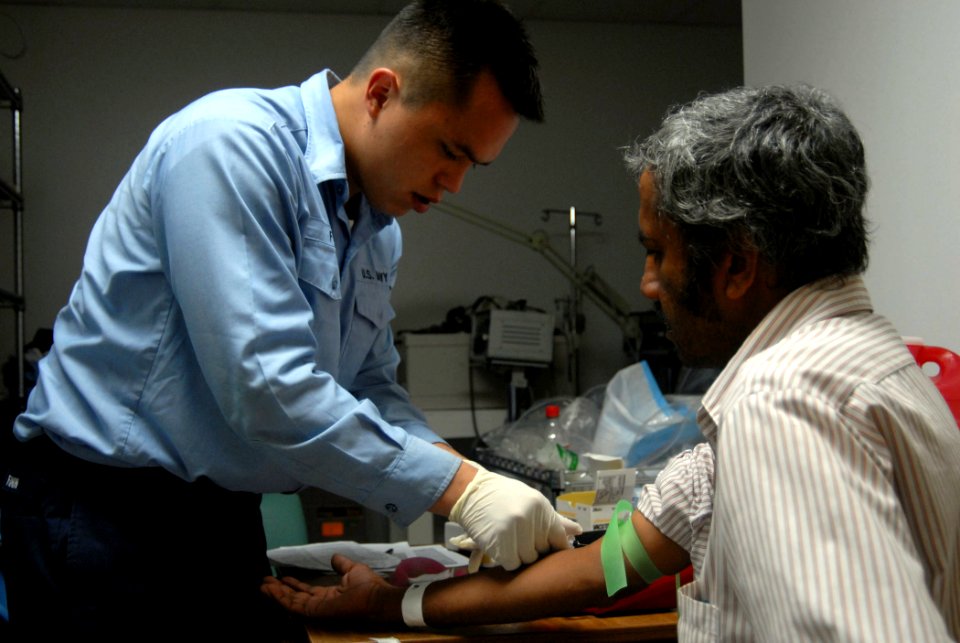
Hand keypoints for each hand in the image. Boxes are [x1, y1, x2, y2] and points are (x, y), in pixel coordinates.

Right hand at [260, 554, 401, 621]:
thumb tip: (334, 557)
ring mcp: (316, 609)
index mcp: (329, 594)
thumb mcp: (352, 570)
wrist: (375, 597)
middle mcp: (320, 603)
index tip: (281, 577)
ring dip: (276, 594)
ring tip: (263, 586)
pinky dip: (281, 598)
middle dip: (280, 590)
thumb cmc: (368, 586)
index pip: (306, 591)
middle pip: (295, 597)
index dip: (293, 584)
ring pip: (291, 602)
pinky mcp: (315, 611)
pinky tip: (271, 591)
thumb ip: (341, 565)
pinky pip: (294, 606)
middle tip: (265, 582)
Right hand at [448, 469, 582, 570]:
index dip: (555, 548)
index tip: (549, 550)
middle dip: (533, 549)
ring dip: (519, 555)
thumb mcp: (532, 501)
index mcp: (541, 507)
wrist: (472, 492)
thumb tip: (578, 531)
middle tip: (521, 540)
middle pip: (542, 551)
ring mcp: (513, 530)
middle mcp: (530, 518)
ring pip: (527, 560)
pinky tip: (501, 547)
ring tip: (509, 542)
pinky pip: (511, 564)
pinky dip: (507, 560)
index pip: (558, 538)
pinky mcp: (498, 542)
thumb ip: (554, 519)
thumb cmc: (504, 496)